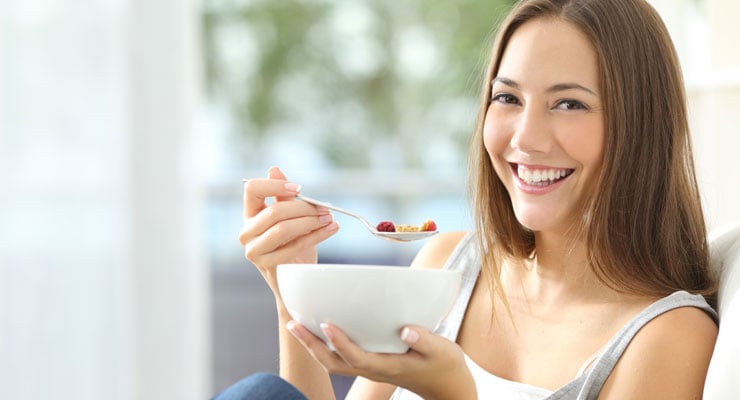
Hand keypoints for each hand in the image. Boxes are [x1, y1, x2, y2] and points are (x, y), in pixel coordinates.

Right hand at [238, 166, 338, 294]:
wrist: (295, 278)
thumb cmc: (292, 244)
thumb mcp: (290, 217)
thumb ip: (283, 196)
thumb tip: (274, 170)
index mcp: (250, 215)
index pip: (252, 190)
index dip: (275, 185)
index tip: (298, 189)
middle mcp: (246, 232)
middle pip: (274, 211)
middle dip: (303, 208)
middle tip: (324, 208)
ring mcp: (255, 251)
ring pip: (283, 229)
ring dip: (310, 221)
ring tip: (329, 218)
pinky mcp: (269, 265)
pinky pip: (295, 246)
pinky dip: (317, 235)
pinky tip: (331, 229)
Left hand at [286, 321, 476, 399]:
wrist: (448, 388)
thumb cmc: (445, 367)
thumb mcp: (442, 350)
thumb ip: (424, 339)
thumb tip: (405, 328)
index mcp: (388, 367)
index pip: (356, 357)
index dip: (339, 342)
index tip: (326, 323)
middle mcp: (374, 369)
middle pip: (333, 363)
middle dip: (311, 345)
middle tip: (293, 324)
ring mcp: (371, 368)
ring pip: (334, 362)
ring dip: (313, 345)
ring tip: (296, 325)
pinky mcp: (373, 364)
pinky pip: (342, 357)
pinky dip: (326, 344)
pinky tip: (321, 329)